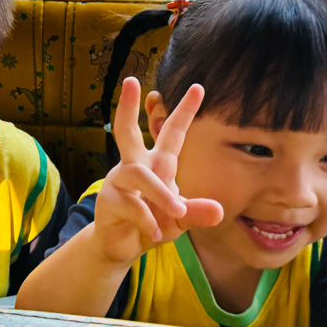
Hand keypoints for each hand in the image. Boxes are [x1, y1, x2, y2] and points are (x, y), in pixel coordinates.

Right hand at [93, 77, 222, 264]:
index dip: (185, 111)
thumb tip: (219, 211)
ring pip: (140, 175)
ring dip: (161, 194)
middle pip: (127, 130)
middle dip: (127, 106)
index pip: (172, 132)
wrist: (122, 247)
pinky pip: (133, 205)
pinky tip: (155, 234)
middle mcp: (134, 165)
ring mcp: (118, 181)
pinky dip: (148, 221)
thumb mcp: (180, 219)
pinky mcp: (108, 200)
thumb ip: (196, 212)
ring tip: (177, 212)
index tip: (199, 87)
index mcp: (156, 163)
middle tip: (130, 80)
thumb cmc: (152, 223)